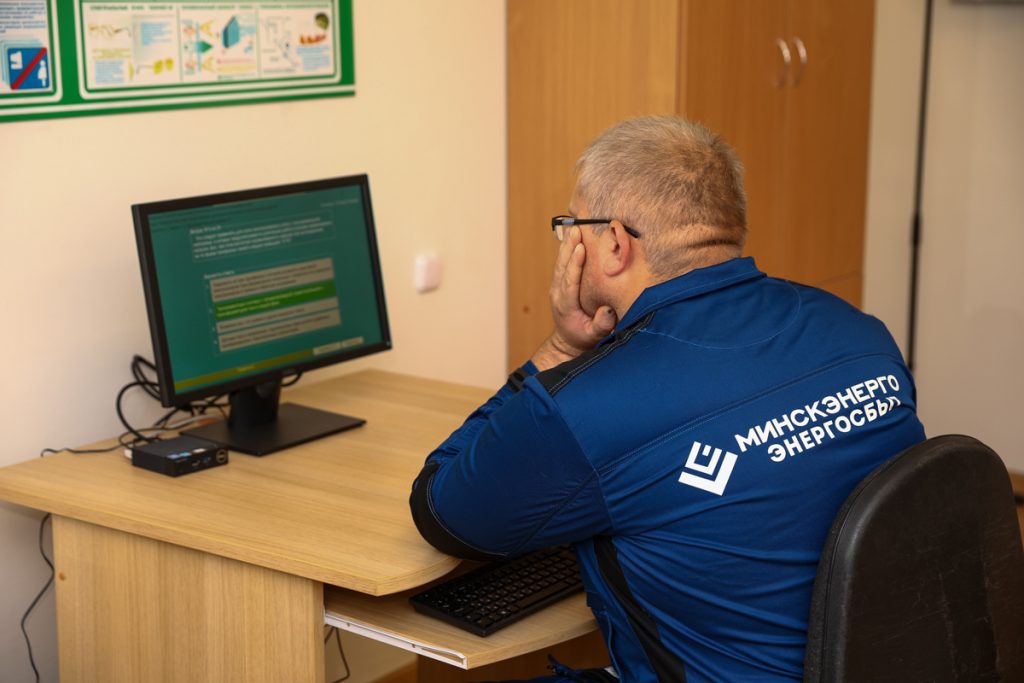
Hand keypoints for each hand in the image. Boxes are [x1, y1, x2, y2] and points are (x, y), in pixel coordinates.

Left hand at [531, 227, 617, 370]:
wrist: (568, 342)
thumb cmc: (584, 338)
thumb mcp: (594, 337)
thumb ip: (601, 325)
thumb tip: (606, 311)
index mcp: (566, 305)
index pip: (570, 281)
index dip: (574, 264)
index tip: (579, 248)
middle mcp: (558, 293)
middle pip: (563, 267)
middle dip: (569, 247)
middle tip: (576, 229)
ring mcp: (557, 288)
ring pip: (561, 263)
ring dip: (566, 244)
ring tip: (574, 226)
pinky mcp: (560, 284)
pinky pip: (562, 264)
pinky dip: (567, 249)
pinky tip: (572, 235)